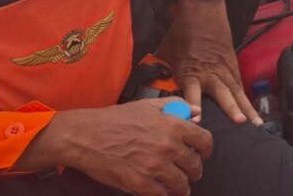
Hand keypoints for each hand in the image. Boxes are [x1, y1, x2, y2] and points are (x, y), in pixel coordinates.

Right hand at [17, 98, 212, 195]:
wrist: (87, 136)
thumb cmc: (116, 119)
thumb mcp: (147, 106)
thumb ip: (176, 107)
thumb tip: (196, 114)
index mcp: (172, 126)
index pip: (204, 141)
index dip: (206, 150)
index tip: (201, 154)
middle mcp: (167, 146)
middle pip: (195, 165)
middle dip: (193, 170)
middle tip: (187, 172)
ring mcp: (154, 167)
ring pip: (181, 184)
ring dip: (181, 186)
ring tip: (177, 186)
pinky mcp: (140, 183)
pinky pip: (163, 194)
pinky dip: (164, 194)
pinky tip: (161, 190)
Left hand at [163, 0, 261, 125]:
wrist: (203, 12)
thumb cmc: (183, 33)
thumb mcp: (166, 50)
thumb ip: (158, 68)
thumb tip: (144, 78)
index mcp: (190, 72)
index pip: (192, 92)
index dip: (194, 105)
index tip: (196, 119)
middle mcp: (210, 74)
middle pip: (223, 93)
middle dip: (231, 108)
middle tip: (239, 121)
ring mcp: (224, 71)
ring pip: (237, 92)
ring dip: (246, 108)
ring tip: (256, 124)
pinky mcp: (233, 67)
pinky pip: (240, 87)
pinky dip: (247, 101)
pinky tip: (254, 115)